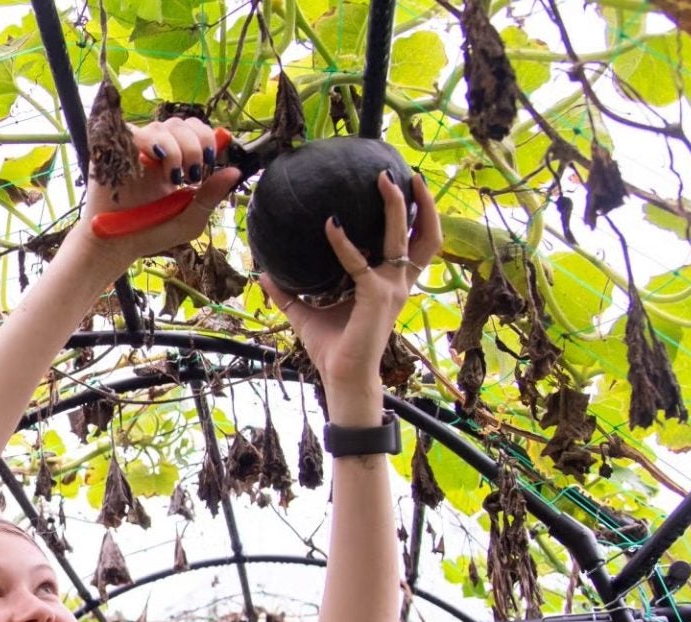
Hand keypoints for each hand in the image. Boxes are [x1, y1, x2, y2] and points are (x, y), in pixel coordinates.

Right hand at [77, 117, 240, 266]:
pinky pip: (139, 133)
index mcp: (176, 161)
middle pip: (183, 124)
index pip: (195, 130)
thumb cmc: (151, 233)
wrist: (118, 245)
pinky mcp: (116, 150)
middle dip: (197, 145)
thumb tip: (235, 171)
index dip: (208, 138)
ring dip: (178, 149)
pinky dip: (156, 144)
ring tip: (174, 177)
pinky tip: (160, 165)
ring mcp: (136, 149)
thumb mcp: (190, 219)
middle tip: (194, 175)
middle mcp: (156, 150)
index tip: (211, 160)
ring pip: (164, 126)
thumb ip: (211, 196)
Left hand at [265, 171, 440, 386]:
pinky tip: (329, 225)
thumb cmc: (333, 349)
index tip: (405, 189)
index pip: (415, 246)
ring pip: (406, 240)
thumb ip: (289, 293)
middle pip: (426, 237)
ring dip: (397, 208)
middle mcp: (398, 285)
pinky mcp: (377, 298)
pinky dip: (344, 242)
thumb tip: (265, 274)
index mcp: (390, 285)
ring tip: (384, 181)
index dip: (417, 217)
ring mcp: (391, 290)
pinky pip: (360, 263)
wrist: (342, 378)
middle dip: (422, 203)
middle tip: (406, 174)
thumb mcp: (306, 314)